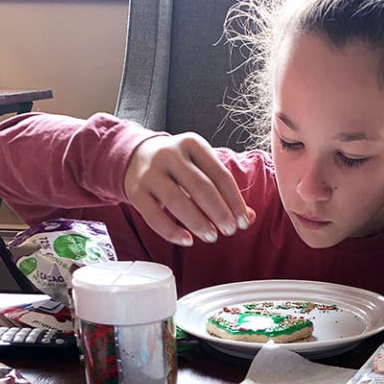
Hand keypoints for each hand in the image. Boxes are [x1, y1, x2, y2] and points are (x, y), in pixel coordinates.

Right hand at [123, 132, 255, 245]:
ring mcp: (150, 173)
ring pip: (177, 201)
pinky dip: (172, 231)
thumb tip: (248, 217)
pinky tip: (187, 240)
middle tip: (229, 230)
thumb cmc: (176, 165)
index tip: (243, 221)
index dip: (235, 201)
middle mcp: (170, 154)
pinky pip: (154, 216)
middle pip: (201, 187)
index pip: (220, 175)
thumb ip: (224, 190)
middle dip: (219, 212)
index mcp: (192, 144)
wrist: (135, 156)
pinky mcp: (136, 192)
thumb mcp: (201, 167)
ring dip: (198, 223)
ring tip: (211, 236)